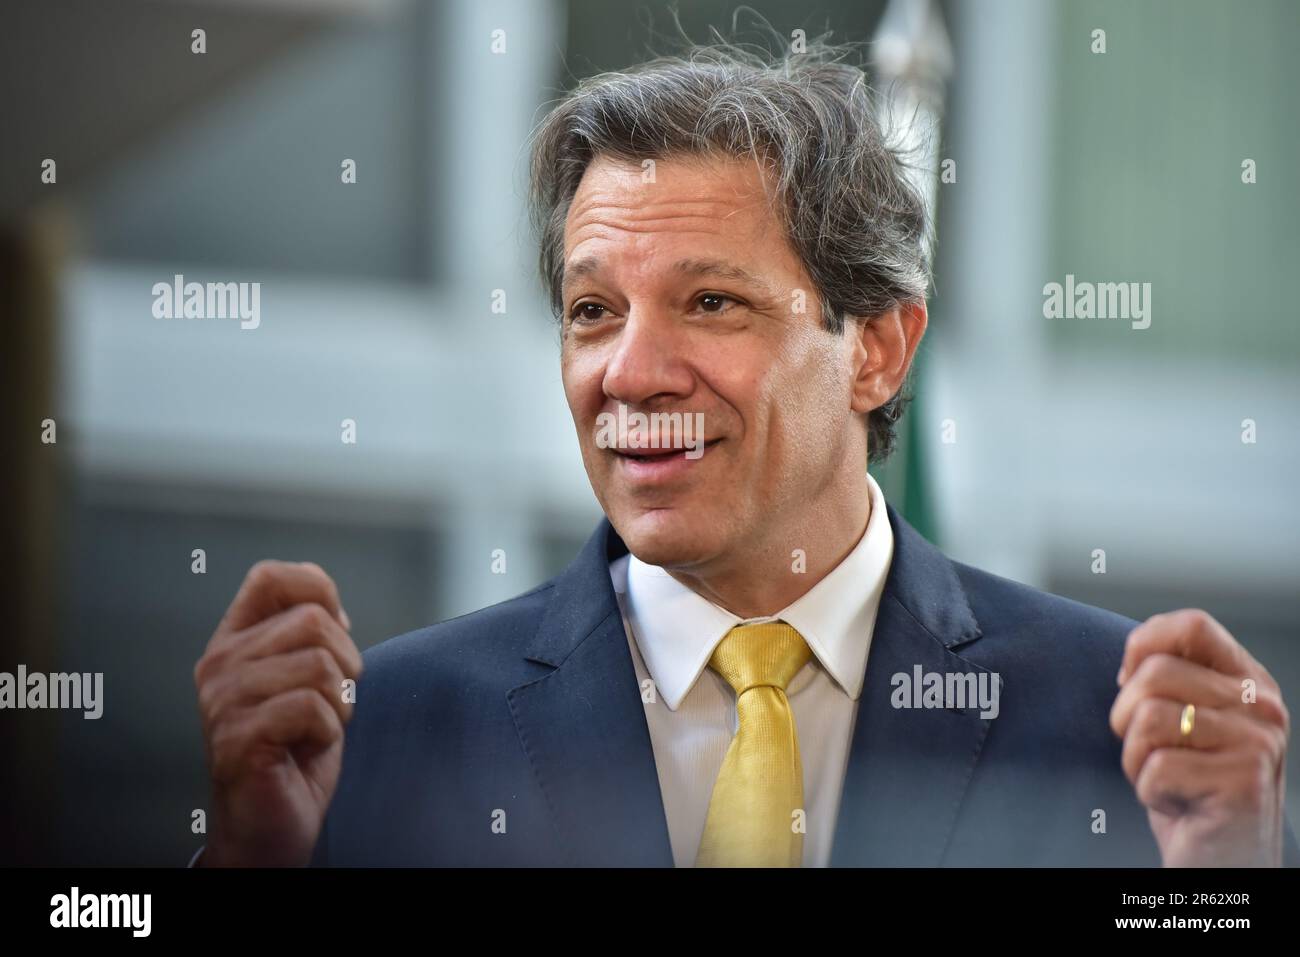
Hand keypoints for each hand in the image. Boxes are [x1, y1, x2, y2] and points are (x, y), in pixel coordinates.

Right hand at [194, 561, 362, 865]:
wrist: (271, 824)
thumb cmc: (295, 751)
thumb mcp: (309, 679)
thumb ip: (312, 636)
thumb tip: (329, 603)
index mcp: (235, 641)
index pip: (271, 576)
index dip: (318, 592)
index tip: (333, 634)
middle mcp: (220, 664)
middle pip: (313, 620)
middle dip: (345, 662)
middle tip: (330, 701)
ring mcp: (223, 700)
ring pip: (319, 664)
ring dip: (339, 702)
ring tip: (317, 727)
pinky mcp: (238, 736)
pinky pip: (312, 707)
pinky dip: (328, 730)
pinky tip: (306, 748)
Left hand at [1110, 609, 1288, 865]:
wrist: (1222, 860)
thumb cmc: (1190, 790)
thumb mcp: (1185, 724)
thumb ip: (1172, 682)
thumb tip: (1133, 658)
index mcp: (1250, 682)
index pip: (1192, 625)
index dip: (1143, 645)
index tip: (1129, 683)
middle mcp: (1263, 707)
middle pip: (1155, 672)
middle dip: (1127, 718)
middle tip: (1151, 754)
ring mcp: (1258, 743)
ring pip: (1148, 718)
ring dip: (1137, 759)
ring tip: (1166, 781)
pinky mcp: (1242, 782)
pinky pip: (1155, 766)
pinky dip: (1148, 790)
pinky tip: (1178, 804)